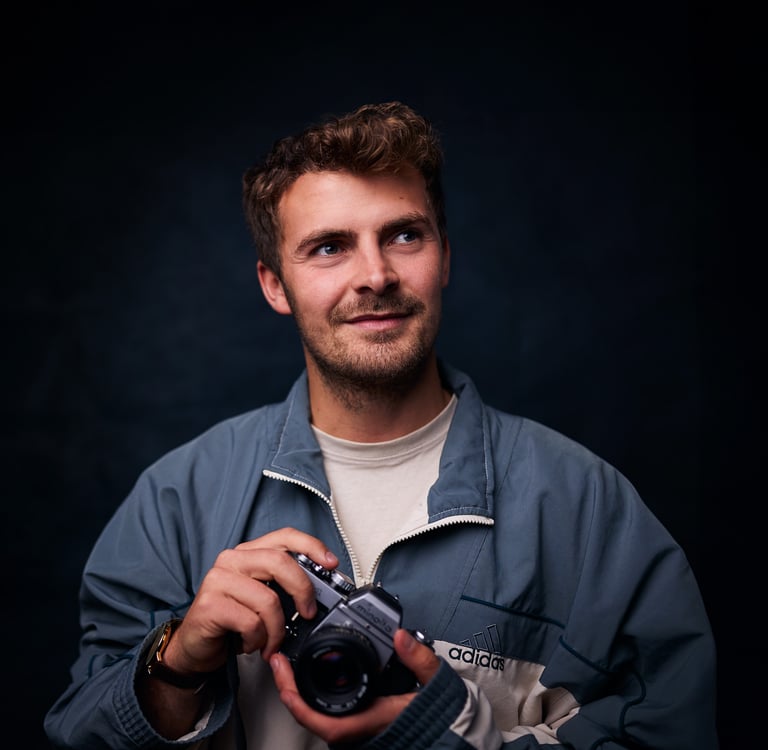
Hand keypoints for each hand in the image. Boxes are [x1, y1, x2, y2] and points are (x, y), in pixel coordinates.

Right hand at [160, 528, 338, 674]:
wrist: (196, 648)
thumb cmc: (233, 621)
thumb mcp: (263, 597)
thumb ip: (284, 586)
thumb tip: (321, 589)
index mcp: (249, 552)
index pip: (285, 536)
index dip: (312, 546)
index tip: (332, 563)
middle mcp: (232, 560)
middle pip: (280, 562)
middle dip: (302, 590)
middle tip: (307, 613)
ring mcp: (218, 580)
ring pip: (268, 600)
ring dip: (277, 629)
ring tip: (271, 641)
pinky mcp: (209, 605)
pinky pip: (251, 622)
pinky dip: (258, 639)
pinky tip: (251, 643)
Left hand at [270, 627, 441, 745]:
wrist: (445, 731)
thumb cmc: (435, 714)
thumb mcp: (431, 683)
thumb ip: (418, 659)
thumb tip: (401, 636)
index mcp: (365, 720)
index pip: (317, 717)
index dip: (293, 695)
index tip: (282, 669)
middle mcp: (353, 728)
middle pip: (307, 713)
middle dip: (288, 685)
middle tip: (278, 658)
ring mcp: (352, 726)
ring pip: (314, 712)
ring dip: (297, 689)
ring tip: (288, 663)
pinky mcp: (354, 720)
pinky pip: (324, 711)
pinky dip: (311, 693)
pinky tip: (309, 674)